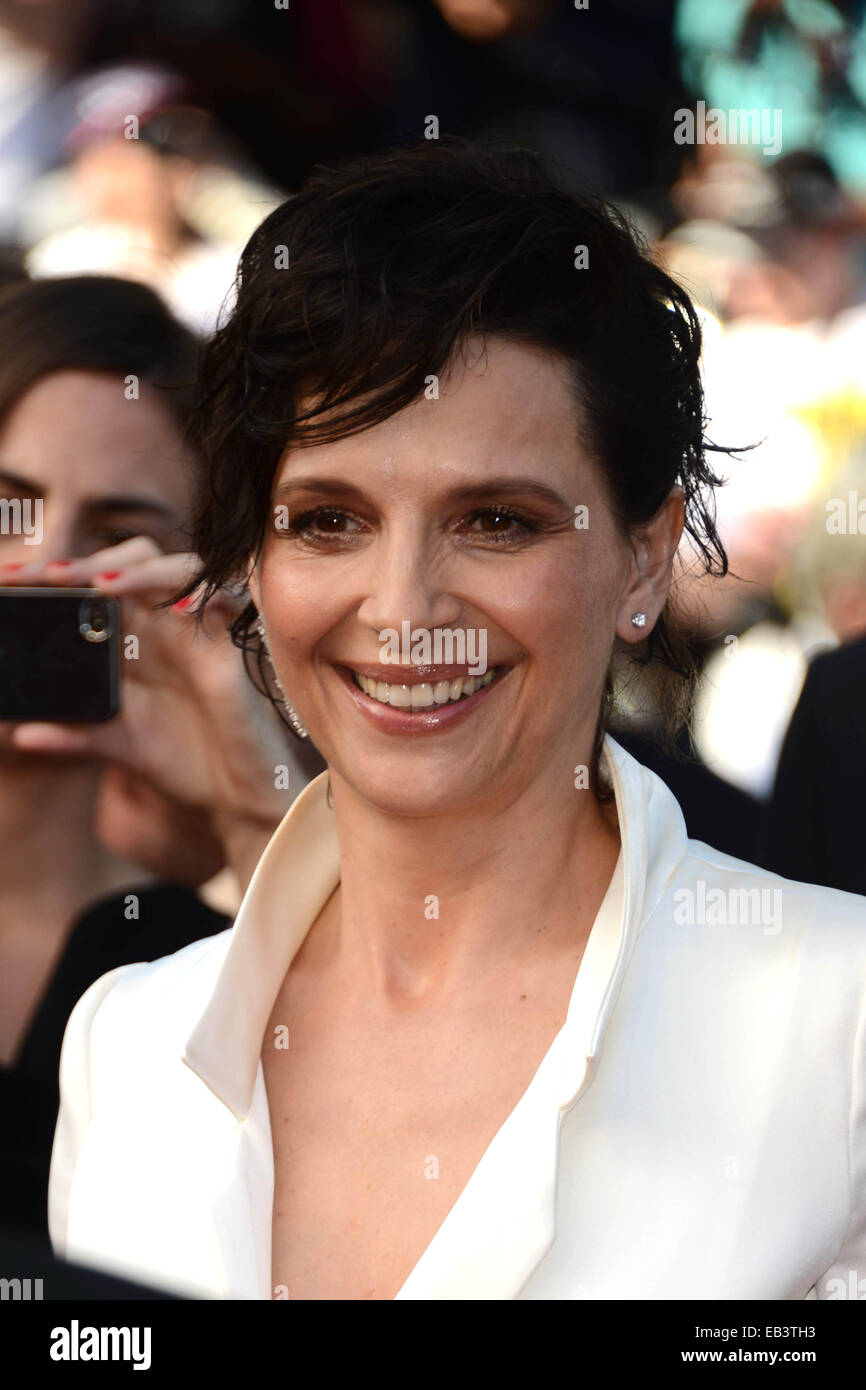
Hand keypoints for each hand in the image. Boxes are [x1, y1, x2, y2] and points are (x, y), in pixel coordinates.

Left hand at [3, 539, 324, 885]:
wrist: (235, 796)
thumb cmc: (183, 762)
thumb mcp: (119, 746)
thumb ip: (74, 735)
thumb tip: (21, 733)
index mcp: (133, 640)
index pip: (94, 586)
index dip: (54, 575)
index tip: (9, 579)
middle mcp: (165, 627)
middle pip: (133, 562)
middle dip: (90, 561)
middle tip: (47, 577)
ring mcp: (200, 633)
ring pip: (179, 569)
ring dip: (142, 571)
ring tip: (104, 587)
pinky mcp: (233, 649)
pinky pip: (230, 603)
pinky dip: (211, 596)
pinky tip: (181, 608)